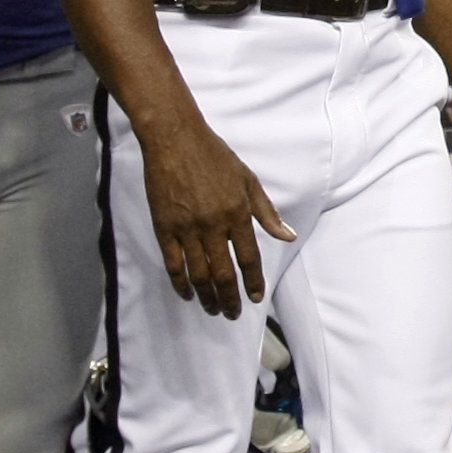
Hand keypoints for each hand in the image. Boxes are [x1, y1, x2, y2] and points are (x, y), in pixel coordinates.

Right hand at [138, 112, 288, 317]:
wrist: (175, 139)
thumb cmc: (214, 156)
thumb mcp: (248, 179)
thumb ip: (267, 211)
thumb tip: (287, 236)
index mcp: (237, 213)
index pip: (249, 258)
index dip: (253, 282)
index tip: (255, 299)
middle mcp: (213, 224)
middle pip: (223, 273)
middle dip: (230, 298)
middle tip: (232, 314)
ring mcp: (187, 228)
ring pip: (198, 274)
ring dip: (207, 297)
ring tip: (213, 309)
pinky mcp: (164, 227)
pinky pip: (173, 264)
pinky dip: (180, 283)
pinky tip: (187, 294)